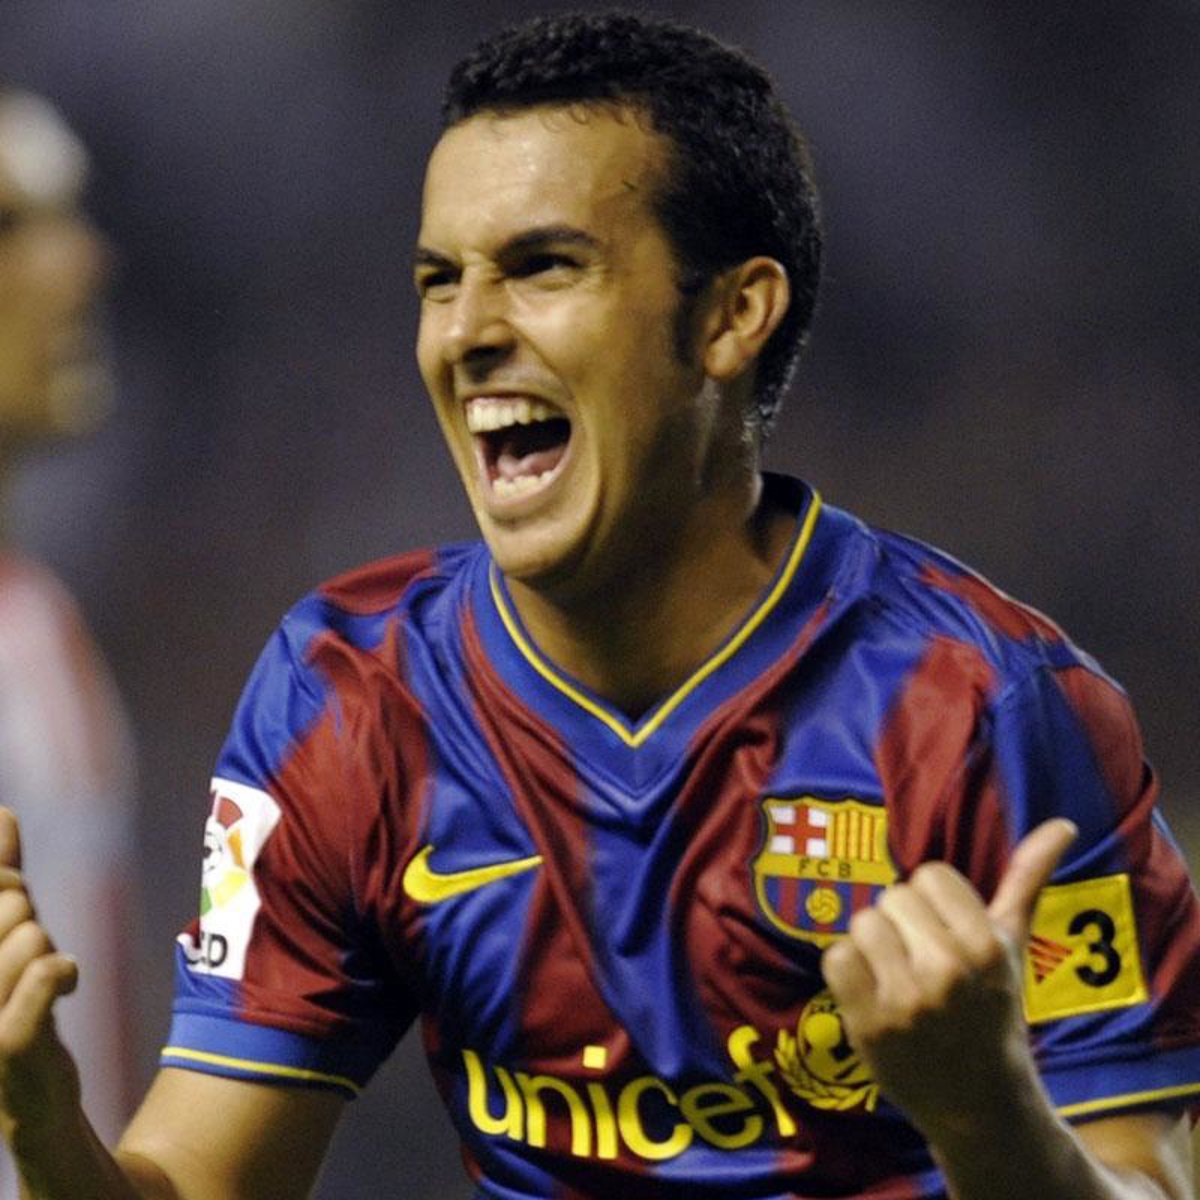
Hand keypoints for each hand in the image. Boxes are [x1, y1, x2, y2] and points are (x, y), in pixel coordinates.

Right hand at [0, 808, 81, 1146]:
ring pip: (29, 932)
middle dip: (26, 915)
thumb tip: (2, 814)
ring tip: (40, 977)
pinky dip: (63, 970)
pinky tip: (65, 984)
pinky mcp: (4, 1047)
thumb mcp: (5, 938)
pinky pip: (44, 972)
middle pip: (8, 901)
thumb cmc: (17, 1007)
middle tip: (27, 949)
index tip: (13, 899)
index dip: (2, 880)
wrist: (34, 1105)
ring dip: (48, 948)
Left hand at [821, 818, 1077, 1140]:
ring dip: (874, 947)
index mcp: (986, 946)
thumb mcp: (1013, 947)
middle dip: (904, 924)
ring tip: (898, 978)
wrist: (978, 1104)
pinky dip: (847, 971)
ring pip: (862, 922)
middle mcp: (947, 970)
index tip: (948, 938)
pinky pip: (835, 957)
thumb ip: (1028, 880)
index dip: (934, 904)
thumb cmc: (992, 1011)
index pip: (930, 875)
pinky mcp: (867, 1024)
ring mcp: (905, 1000)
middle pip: (893, 895)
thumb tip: (1062, 823)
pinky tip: (873, 995)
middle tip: (924, 965)